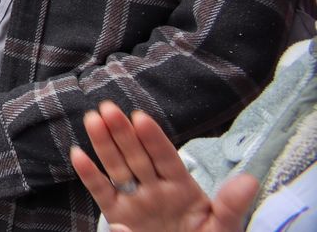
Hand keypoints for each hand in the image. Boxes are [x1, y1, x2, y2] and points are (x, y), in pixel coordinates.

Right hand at [69, 102, 257, 231]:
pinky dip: (89, 175)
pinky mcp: (118, 215)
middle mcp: (156, 189)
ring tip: (93, 119)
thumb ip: (232, 205)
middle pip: (137, 156)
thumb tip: (249, 180)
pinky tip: (78, 154)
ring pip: (117, 168)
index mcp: (183, 188)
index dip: (154, 139)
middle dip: (123, 132)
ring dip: (104, 144)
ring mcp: (135, 201)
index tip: (141, 117)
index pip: (167, 159)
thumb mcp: (223, 227)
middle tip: (108, 107)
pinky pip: (101, 193)